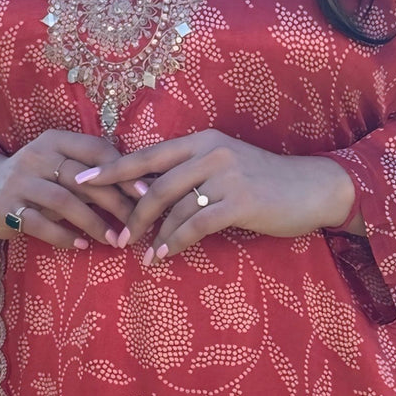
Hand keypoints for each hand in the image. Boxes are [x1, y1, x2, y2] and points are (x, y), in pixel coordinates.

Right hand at [0, 129, 138, 249]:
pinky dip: (63, 236)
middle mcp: (36, 156)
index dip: (123, 171)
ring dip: (93, 222)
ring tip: (114, 240)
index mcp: (55, 140)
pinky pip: (39, 223)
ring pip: (63, 201)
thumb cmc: (36, 178)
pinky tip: (81, 245)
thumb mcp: (60, 167)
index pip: (96, 149)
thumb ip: (92, 175)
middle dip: (114, 202)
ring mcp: (19, 182)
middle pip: (83, 178)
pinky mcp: (6, 207)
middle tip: (135, 223)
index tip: (146, 193)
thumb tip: (140, 189)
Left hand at [75, 129, 361, 262]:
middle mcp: (210, 151)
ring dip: (154, 235)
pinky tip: (165, 256)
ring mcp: (226, 174)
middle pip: (154, 184)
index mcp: (202, 139)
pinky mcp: (240, 201)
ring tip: (142, 255)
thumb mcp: (226, 166)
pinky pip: (196, 224)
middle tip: (115, 237)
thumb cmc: (266, 181)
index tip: (81, 181)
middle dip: (130, 213)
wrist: (314, 188)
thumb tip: (149, 194)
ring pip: (173, 207)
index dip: (112, 169)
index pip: (147, 155)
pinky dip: (176, 242)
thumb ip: (192, 173)